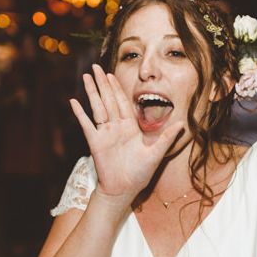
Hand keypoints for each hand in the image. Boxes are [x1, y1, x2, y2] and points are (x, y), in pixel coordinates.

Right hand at [69, 64, 183, 202]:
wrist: (124, 189)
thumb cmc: (140, 173)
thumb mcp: (157, 153)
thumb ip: (167, 137)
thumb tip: (183, 124)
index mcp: (130, 128)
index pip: (123, 102)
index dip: (117, 88)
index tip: (111, 74)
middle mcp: (116, 127)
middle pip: (108, 100)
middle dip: (102, 83)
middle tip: (96, 67)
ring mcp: (105, 134)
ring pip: (97, 107)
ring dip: (92, 92)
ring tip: (86, 77)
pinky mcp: (95, 142)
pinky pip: (87, 125)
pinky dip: (80, 113)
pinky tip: (73, 101)